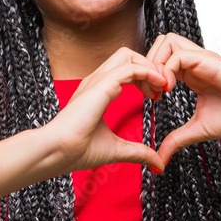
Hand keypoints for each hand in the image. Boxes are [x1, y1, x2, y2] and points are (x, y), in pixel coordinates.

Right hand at [43, 48, 171, 172]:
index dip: (144, 78)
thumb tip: (158, 164)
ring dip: (150, 67)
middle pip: (127, 56)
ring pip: (129, 55)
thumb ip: (139, 152)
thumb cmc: (76, 151)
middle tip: (162, 88)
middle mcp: (96, 81)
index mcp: (97, 92)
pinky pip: (130, 67)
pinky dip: (149, 72)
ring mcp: (97, 80)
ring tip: (162, 85)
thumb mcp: (117, 150)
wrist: (57, 151)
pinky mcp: (101, 85)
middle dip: (149, 67)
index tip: (156, 97)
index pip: (125, 70)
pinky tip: (159, 85)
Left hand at [146, 33, 220, 166]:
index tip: (151, 99)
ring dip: (156, 63)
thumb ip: (176, 140)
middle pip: (161, 43)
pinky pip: (179, 55)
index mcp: (191, 75)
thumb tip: (159, 160)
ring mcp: (202, 60)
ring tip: (159, 88)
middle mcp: (195, 63)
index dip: (148, 75)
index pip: (160, 59)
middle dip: (147, 63)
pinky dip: (167, 70)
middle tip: (150, 90)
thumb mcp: (197, 130)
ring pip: (167, 41)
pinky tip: (169, 90)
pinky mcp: (210, 62)